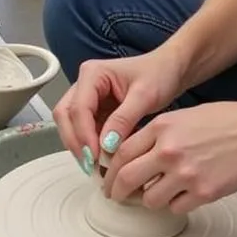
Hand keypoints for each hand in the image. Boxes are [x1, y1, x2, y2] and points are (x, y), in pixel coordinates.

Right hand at [52, 47, 186, 169]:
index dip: (83, 134)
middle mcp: (84, 84)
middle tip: (91, 165)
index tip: (94, 156)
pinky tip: (105, 160)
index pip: (78, 108)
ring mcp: (88, 98)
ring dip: (81, 146)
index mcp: (92, 74)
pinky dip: (92, 146)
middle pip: (65, 116)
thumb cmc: (159, 74)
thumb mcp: (145, 96)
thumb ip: (124, 119)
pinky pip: (86, 131)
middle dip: (76, 142)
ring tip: (97, 166)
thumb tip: (105, 145)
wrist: (170, 70)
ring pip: (72, 125)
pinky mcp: (95, 112)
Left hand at [103, 101, 236, 213]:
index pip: (121, 152)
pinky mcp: (203, 192)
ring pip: (150, 199)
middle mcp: (169, 150)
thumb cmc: (226, 122)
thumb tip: (132, 155)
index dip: (110, 170)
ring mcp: (185, 173)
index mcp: (162, 127)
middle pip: (126, 178)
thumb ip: (156, 134)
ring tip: (163, 191)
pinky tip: (187, 193)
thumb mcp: (184, 116)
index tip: (109, 178)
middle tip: (117, 196)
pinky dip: (177, 204)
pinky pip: (176, 208)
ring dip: (151, 199)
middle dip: (117, 191)